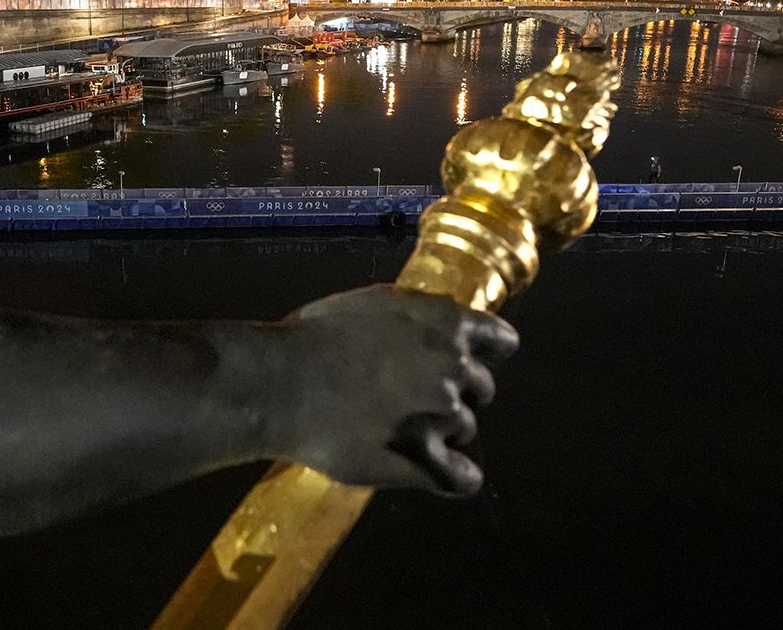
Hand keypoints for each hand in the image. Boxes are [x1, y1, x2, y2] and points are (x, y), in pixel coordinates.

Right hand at [274, 285, 517, 495]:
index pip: (501, 341)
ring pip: (464, 430)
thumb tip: (437, 326)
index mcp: (447, 324)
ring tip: (396, 430)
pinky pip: (461, 478)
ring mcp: (442, 416)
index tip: (465, 362)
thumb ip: (418, 315)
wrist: (281, 383)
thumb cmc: (315, 337)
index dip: (485, 353)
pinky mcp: (424, 460)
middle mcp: (455, 368)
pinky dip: (456, 477)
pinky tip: (441, 474)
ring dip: (442, 431)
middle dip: (453, 393)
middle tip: (411, 398)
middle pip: (482, 389)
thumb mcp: (374, 303)